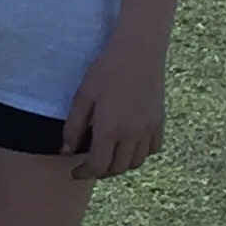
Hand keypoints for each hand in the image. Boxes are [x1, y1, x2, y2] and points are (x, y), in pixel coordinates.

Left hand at [63, 41, 165, 178]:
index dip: (84, 173)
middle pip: (117, 168)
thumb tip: (65, 151)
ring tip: (106, 158)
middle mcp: (133, 134)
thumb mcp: (82, 96)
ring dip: (120, 165)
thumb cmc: (106, 71)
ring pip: (136, 162)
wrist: (139, 52)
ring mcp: (149, 129)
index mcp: (110, 129)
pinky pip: (152, 149)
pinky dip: (140, 154)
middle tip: (88, 167)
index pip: (98, 165)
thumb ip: (74, 126)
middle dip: (100, 172)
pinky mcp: (159, 122)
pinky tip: (128, 146)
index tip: (74, 173)